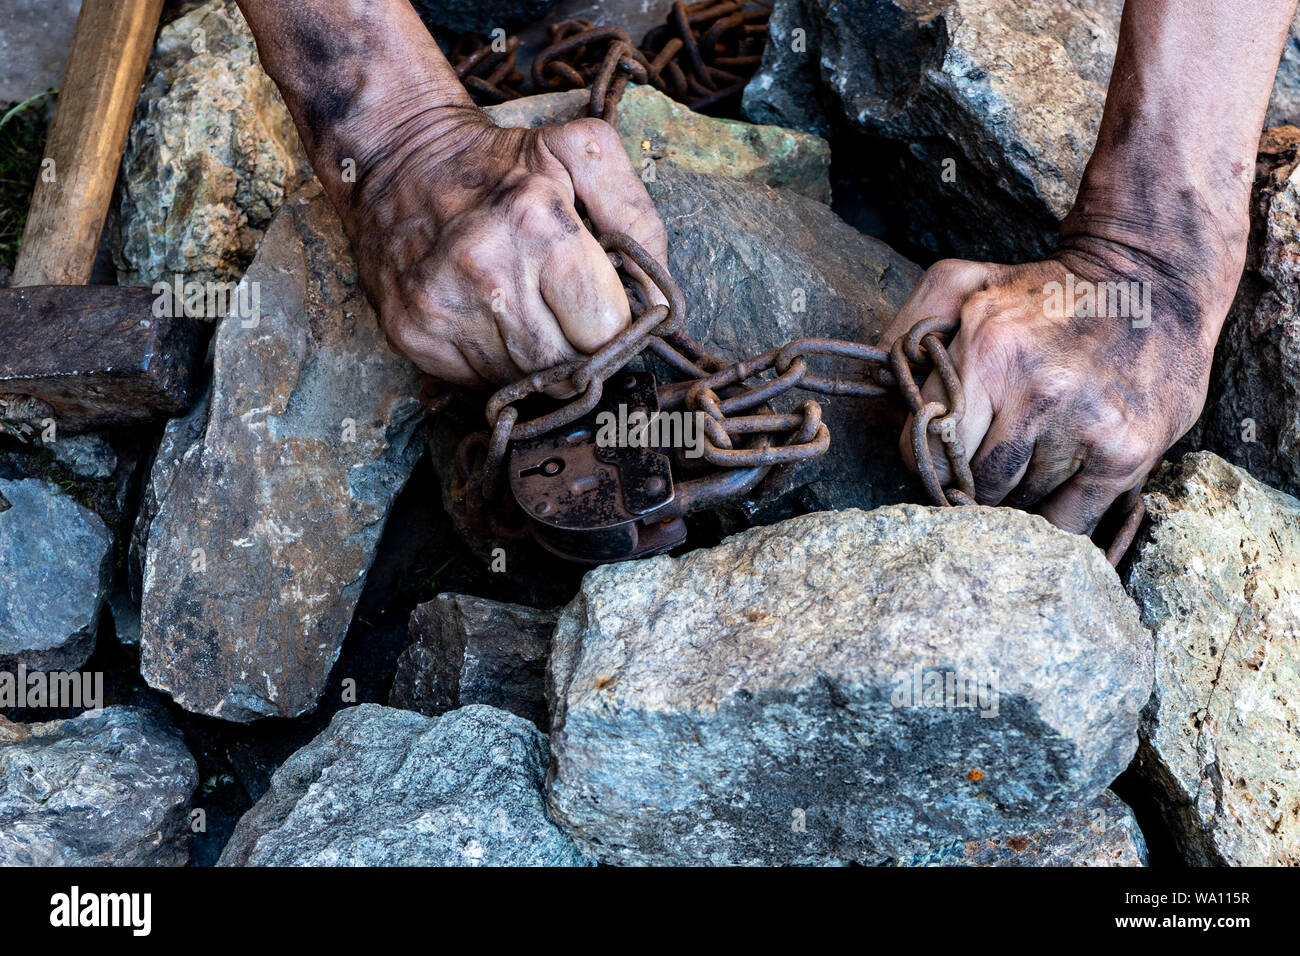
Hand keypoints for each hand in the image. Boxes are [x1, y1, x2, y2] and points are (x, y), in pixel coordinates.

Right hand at [332, 107, 667, 386]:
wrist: (395, 155)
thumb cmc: (500, 161)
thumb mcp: (581, 154)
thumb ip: (637, 218)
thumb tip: (657, 304)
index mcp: (536, 223)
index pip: (606, 329)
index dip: (612, 324)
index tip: (601, 307)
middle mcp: (486, 272)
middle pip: (567, 367)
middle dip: (577, 349)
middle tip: (566, 316)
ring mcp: (444, 309)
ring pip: (524, 383)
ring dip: (535, 360)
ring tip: (523, 310)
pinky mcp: (412, 335)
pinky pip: (478, 382)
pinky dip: (492, 362)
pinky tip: (486, 319)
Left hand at [878, 240, 1237, 533]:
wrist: (1153, 278)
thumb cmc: (1046, 291)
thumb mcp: (965, 282)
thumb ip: (908, 327)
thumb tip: (875, 385)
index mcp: (988, 350)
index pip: (924, 451)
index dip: (926, 462)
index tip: (942, 456)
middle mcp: (1037, 390)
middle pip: (971, 485)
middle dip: (970, 484)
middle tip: (983, 465)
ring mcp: (1085, 426)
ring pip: (1018, 507)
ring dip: (1016, 497)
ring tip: (1029, 461)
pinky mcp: (1126, 455)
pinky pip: (1068, 525)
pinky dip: (1053, 522)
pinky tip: (1054, 493)